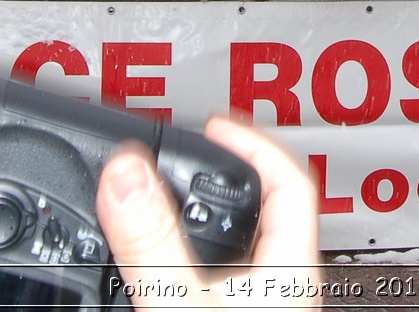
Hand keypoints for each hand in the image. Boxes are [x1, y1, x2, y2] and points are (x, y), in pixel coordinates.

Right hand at [97, 117, 320, 309]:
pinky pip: (221, 277)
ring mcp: (262, 302)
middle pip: (267, 208)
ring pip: (243, 245)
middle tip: (191, 153)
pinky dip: (194, 256)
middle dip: (224, 174)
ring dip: (207, 219)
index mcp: (289, 267)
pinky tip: (167, 264)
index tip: (213, 125)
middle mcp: (283, 285)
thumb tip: (128, 173)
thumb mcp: (182, 300)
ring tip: (174, 199)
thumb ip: (153, 240)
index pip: (289, 181)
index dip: (253, 143)